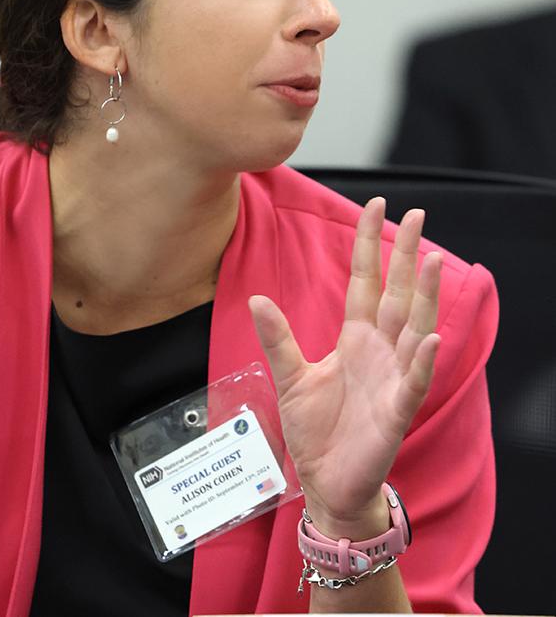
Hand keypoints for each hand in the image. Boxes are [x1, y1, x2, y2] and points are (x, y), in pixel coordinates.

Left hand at [248, 198, 440, 538]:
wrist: (326, 483)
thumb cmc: (315, 431)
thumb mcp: (289, 378)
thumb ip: (277, 338)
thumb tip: (257, 297)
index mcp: (354, 339)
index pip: (365, 282)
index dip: (370, 246)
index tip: (376, 207)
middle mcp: (379, 352)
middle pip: (396, 294)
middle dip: (405, 256)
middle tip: (416, 214)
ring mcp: (391, 379)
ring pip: (414, 328)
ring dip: (424, 296)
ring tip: (431, 259)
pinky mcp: (396, 412)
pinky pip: (414, 381)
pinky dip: (423, 360)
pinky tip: (432, 336)